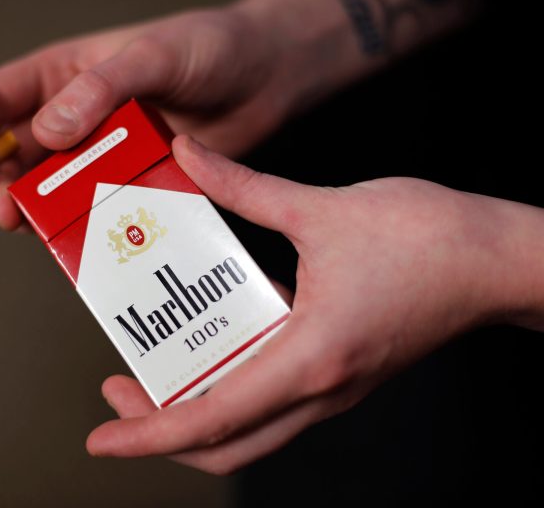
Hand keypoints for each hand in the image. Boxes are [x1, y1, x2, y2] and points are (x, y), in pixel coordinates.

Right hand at [0, 0, 362, 229]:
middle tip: (14, 217)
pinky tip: (93, 236)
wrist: (269, 76)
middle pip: (11, 156)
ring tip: (52, 231)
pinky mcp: (131, 180)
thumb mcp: (155, 56)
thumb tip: (48, 132)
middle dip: (2, 188)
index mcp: (61, 74)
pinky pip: (97, 207)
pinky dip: (87, 224)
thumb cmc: (214, 48)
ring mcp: (101, 152)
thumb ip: (101, 88)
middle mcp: (72, 115)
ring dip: (44, 212)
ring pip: (51, 189)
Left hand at [85, 135, 543, 473]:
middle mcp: (319, 387)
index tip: (104, 438)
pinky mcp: (340, 373)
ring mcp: (332, 387)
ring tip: (154, 368)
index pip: (212, 417)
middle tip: (119, 387)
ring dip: (195, 410)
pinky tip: (214, 340)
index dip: (149, 434)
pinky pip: (273, 400)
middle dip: (161, 427)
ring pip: (249, 429)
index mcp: (309, 356)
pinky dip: (231, 388)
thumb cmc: (429, 239)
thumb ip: (244, 187)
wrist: (498, 260)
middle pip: (226, 444)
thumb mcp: (322, 208)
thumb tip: (190, 158)